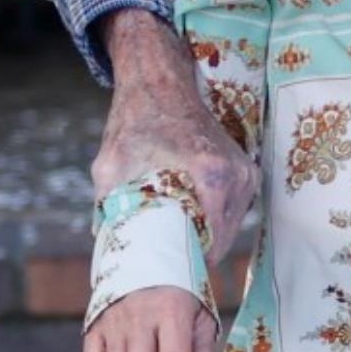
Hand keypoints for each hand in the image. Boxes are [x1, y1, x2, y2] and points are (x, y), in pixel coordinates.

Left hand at [91, 9, 256, 260]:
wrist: (158, 78)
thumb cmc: (136, 118)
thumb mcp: (112, 164)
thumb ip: (108, 207)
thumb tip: (106, 247)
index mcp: (212, 175)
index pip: (213, 241)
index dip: (191, 263)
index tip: (170, 273)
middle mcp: (237, 174)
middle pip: (223, 237)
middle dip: (197, 252)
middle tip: (169, 264)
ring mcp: (245, 170)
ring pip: (230, 224)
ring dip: (206, 235)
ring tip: (177, 244)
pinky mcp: (243, 167)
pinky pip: (233, 207)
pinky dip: (213, 217)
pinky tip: (190, 218)